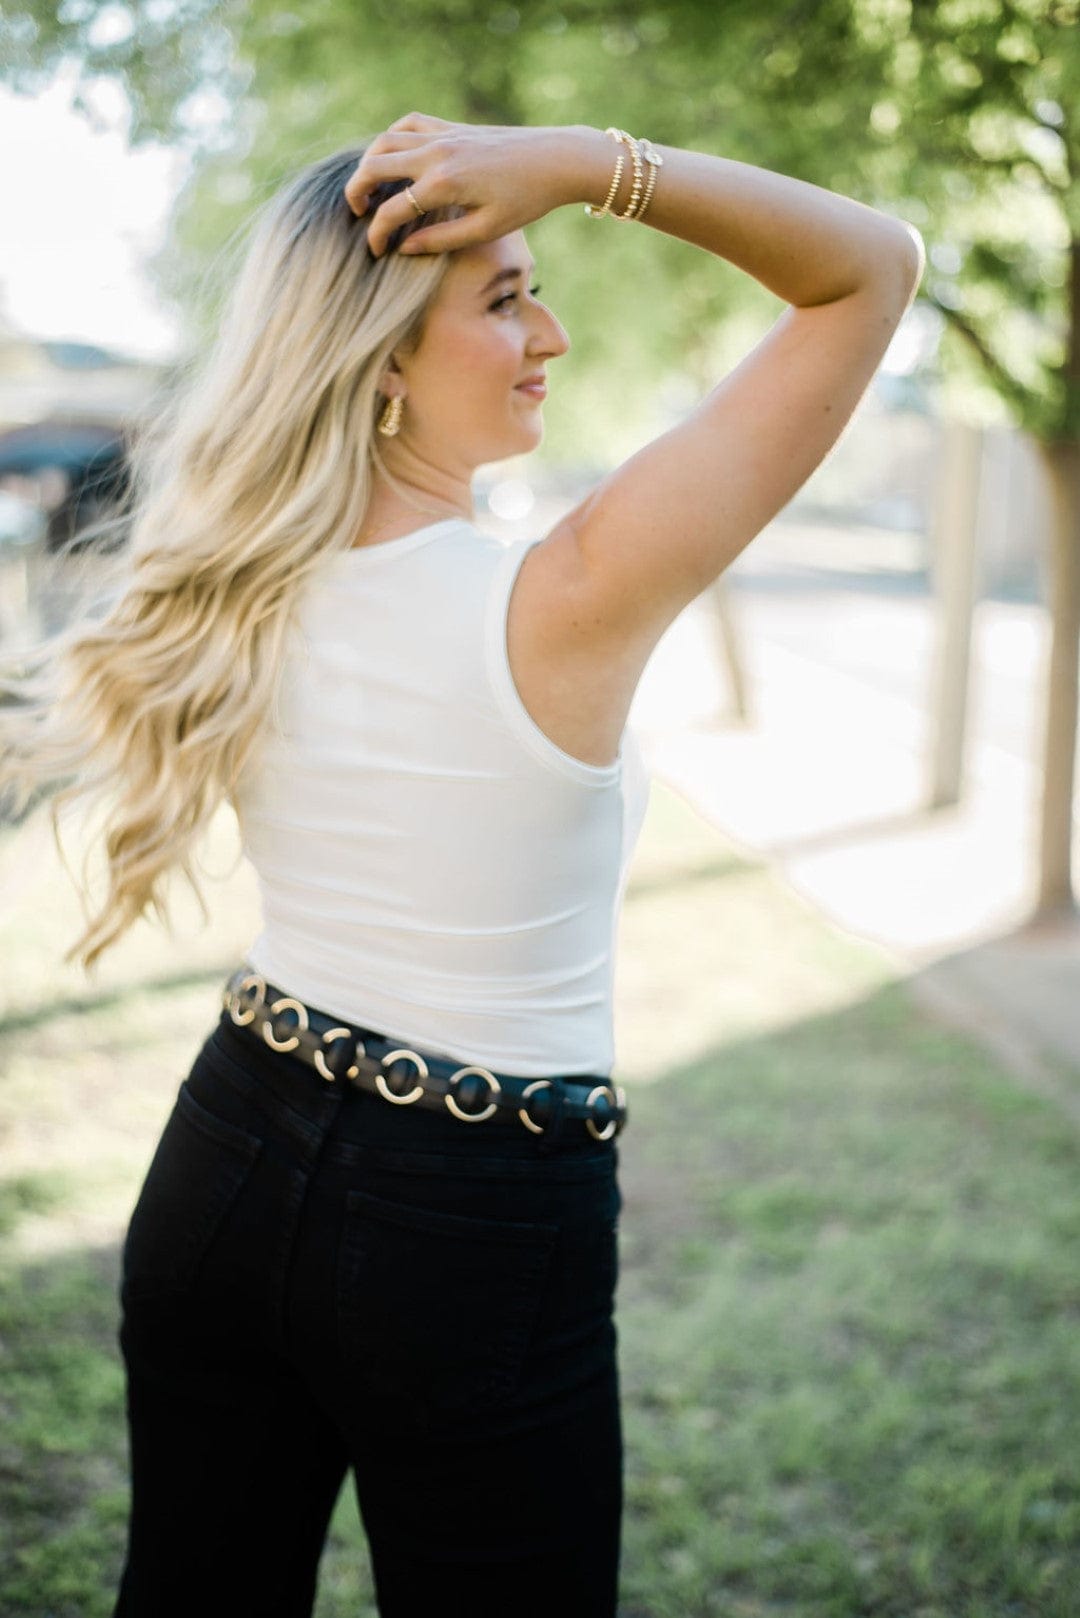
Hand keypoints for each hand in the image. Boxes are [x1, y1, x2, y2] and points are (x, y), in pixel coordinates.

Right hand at [344, 112, 572, 256]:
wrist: (556, 159)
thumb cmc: (526, 200)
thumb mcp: (486, 230)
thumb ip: (441, 240)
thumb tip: (404, 248)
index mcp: (443, 184)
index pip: (392, 211)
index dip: (377, 235)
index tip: (375, 252)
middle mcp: (436, 154)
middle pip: (375, 166)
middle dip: (356, 191)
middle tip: (356, 213)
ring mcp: (443, 134)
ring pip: (386, 140)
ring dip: (369, 163)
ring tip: (368, 188)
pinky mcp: (452, 126)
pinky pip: (409, 124)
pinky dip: (392, 138)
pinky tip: (393, 156)